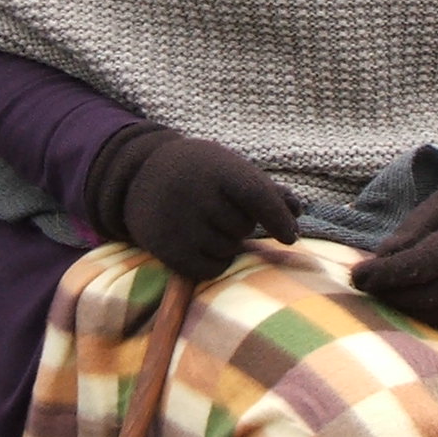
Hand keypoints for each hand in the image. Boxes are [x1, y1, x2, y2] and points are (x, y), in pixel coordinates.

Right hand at [84, 124, 299, 281]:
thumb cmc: (198, 171)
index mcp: (215, 167)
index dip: (276, 217)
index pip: (255, 195)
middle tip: (220, 209)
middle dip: (241, 223)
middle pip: (243, 227)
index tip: (291, 236)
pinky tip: (203, 244)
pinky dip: (215, 262)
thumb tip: (298, 212)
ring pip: (228, 249)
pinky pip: (210, 269)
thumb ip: (264, 188)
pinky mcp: (166, 248)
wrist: (139, 176)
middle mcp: (194, 194)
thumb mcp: (228, 168)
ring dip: (228, 243)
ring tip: (207, 223)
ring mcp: (178, 222)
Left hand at [351, 139, 437, 327]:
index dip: (381, 274)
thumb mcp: (434, 206)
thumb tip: (379, 262)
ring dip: (399, 304)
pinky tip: (401, 295)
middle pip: (417, 297)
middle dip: (385, 291)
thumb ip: (408, 235)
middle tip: (361, 279)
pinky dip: (418, 311)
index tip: (355, 274)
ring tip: (379, 287)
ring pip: (427, 314)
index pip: (414, 268)